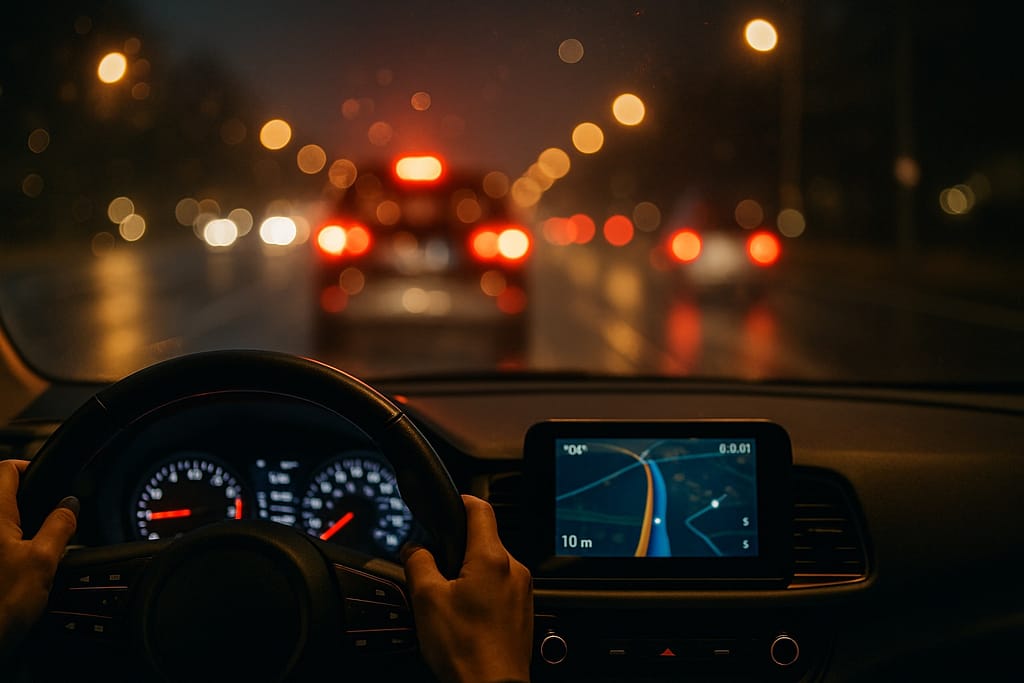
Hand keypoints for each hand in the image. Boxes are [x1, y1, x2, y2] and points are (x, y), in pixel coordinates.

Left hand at [0, 459, 77, 652]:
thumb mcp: (44, 561)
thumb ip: (60, 526)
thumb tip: (70, 505)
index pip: (7, 469)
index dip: (30, 467)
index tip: (47, 477)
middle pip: (2, 495)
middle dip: (25, 502)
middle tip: (46, 517)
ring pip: (1, 521)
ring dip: (14, 526)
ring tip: (32, 545)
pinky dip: (7, 545)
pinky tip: (15, 566)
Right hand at [403, 494, 532, 682]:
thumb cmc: (465, 650)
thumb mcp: (426, 600)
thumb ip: (418, 562)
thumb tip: (415, 548)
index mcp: (492, 558)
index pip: (480, 508)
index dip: (461, 500)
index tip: (450, 503)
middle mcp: (514, 569)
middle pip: (485, 540)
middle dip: (459, 549)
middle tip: (436, 570)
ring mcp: (522, 591)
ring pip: (492, 566)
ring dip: (471, 574)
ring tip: (450, 602)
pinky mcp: (523, 610)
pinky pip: (501, 588)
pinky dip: (483, 593)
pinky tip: (467, 617)